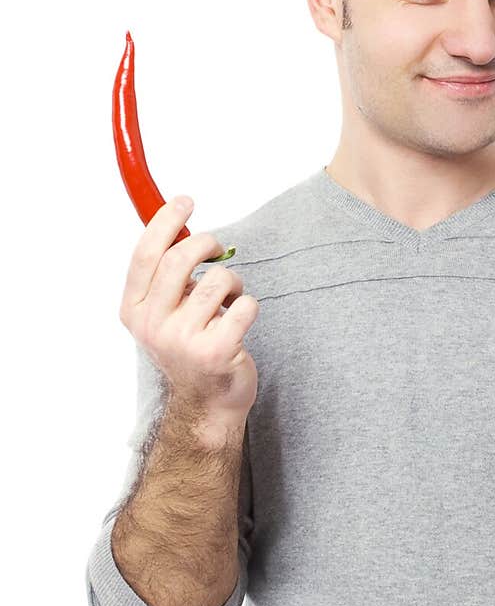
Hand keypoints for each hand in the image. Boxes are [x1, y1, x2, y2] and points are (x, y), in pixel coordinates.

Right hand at [118, 197, 260, 424]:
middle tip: (216, 248)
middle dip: (206, 243)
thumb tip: (177, 223)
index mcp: (134, 310)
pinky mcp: (217, 351)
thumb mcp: (162, 313)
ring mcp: (183, 340)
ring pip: (218, 280)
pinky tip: (240, 319)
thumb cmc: (188, 347)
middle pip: (181, 259)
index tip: (184, 201)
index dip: (165, 221)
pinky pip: (245, 305)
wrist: (206, 403)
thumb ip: (164, 275)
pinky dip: (249, 305)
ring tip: (229, 299)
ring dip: (232, 282)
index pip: (146, 254)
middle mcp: (153, 325)